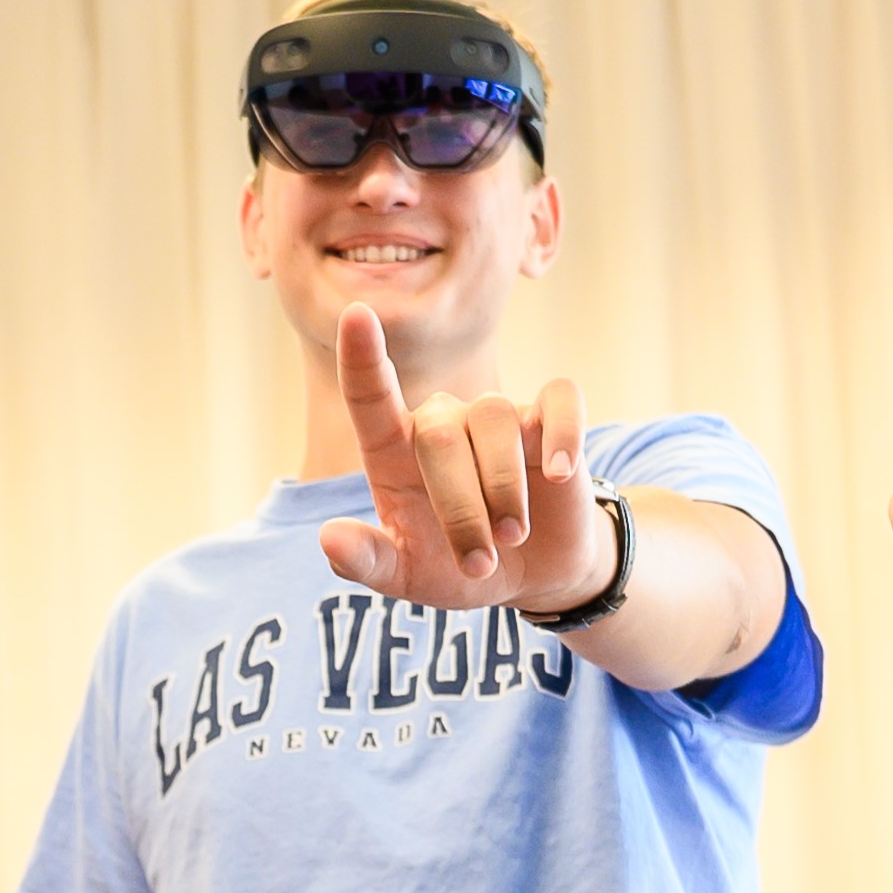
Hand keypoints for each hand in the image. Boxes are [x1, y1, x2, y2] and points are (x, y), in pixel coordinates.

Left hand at [318, 309, 609, 612]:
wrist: (535, 574)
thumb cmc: (461, 566)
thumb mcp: (410, 577)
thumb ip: (368, 562)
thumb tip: (330, 539)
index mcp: (395, 452)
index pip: (370, 397)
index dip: (362, 359)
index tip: (357, 315)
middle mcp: (443, 422)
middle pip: (440, 435)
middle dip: (460, 508)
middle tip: (479, 562)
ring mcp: (498, 416)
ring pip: (496, 421)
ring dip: (504, 490)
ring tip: (513, 536)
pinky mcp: (550, 420)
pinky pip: (559, 402)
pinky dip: (563, 432)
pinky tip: (559, 472)